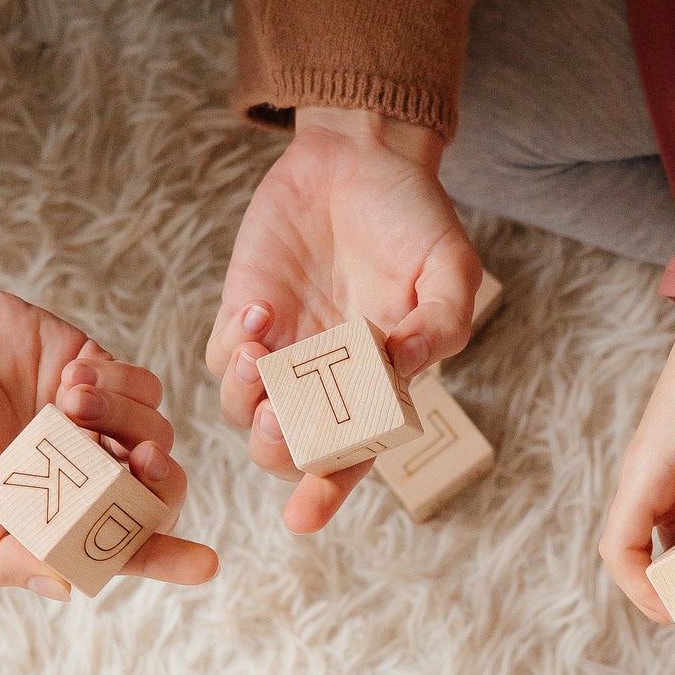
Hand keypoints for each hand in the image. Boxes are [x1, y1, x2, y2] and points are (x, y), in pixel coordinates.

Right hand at [0, 267, 218, 597]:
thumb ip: (3, 553)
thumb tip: (69, 589)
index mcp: (56, 512)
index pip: (123, 545)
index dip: (168, 557)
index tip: (206, 563)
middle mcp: (85, 473)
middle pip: (159, 492)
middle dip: (162, 482)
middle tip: (143, 461)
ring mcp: (99, 422)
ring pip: (157, 434)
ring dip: (122, 420)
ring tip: (65, 402)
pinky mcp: (103, 371)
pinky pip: (145, 387)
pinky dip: (118, 384)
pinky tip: (69, 377)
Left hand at [206, 108, 480, 531]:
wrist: (361, 157)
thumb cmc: (414, 219)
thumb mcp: (451, 268)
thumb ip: (441, 323)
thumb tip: (406, 368)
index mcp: (378, 389)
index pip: (350, 459)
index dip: (325, 493)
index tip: (302, 517)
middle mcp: (324, 383)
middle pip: (286, 450)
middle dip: (279, 448)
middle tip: (281, 418)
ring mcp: (281, 353)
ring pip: (243, 412)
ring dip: (247, 397)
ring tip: (265, 347)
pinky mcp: (244, 316)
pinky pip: (223, 358)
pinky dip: (233, 348)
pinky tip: (261, 308)